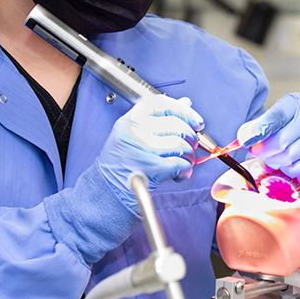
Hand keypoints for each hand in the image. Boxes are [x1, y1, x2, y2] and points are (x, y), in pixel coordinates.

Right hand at [45, 94, 203, 263]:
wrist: (102, 196)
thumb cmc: (121, 167)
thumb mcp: (136, 136)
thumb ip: (161, 119)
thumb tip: (186, 102)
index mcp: (131, 119)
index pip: (163, 104)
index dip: (185, 111)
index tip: (197, 123)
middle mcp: (133, 131)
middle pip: (177, 126)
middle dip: (191, 141)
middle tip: (189, 151)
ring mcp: (139, 149)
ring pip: (181, 145)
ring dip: (188, 158)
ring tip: (182, 166)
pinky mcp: (147, 168)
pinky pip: (179, 164)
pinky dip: (184, 171)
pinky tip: (178, 175)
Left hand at [237, 93, 299, 179]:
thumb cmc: (295, 127)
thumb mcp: (278, 119)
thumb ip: (260, 125)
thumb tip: (244, 136)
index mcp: (297, 103)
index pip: (277, 115)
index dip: (260, 129)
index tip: (246, 141)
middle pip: (282, 140)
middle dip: (265, 150)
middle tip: (258, 153)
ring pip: (291, 155)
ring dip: (277, 160)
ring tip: (274, 158)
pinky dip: (290, 170)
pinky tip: (288, 164)